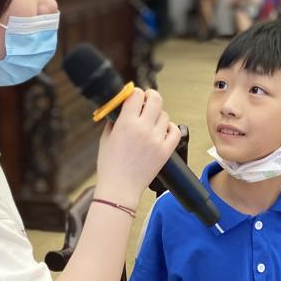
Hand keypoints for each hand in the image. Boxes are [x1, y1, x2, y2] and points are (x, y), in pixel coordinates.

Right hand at [95, 88, 180, 204]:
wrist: (120, 188)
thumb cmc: (110, 165)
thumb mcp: (105, 138)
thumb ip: (114, 120)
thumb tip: (121, 108)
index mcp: (126, 123)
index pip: (136, 94)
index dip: (135, 93)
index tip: (134, 97)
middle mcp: (143, 128)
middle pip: (155, 99)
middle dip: (150, 96)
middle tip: (147, 101)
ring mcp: (157, 139)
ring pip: (165, 115)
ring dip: (158, 115)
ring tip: (151, 122)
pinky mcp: (166, 150)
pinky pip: (175, 131)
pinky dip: (170, 128)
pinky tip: (162, 130)